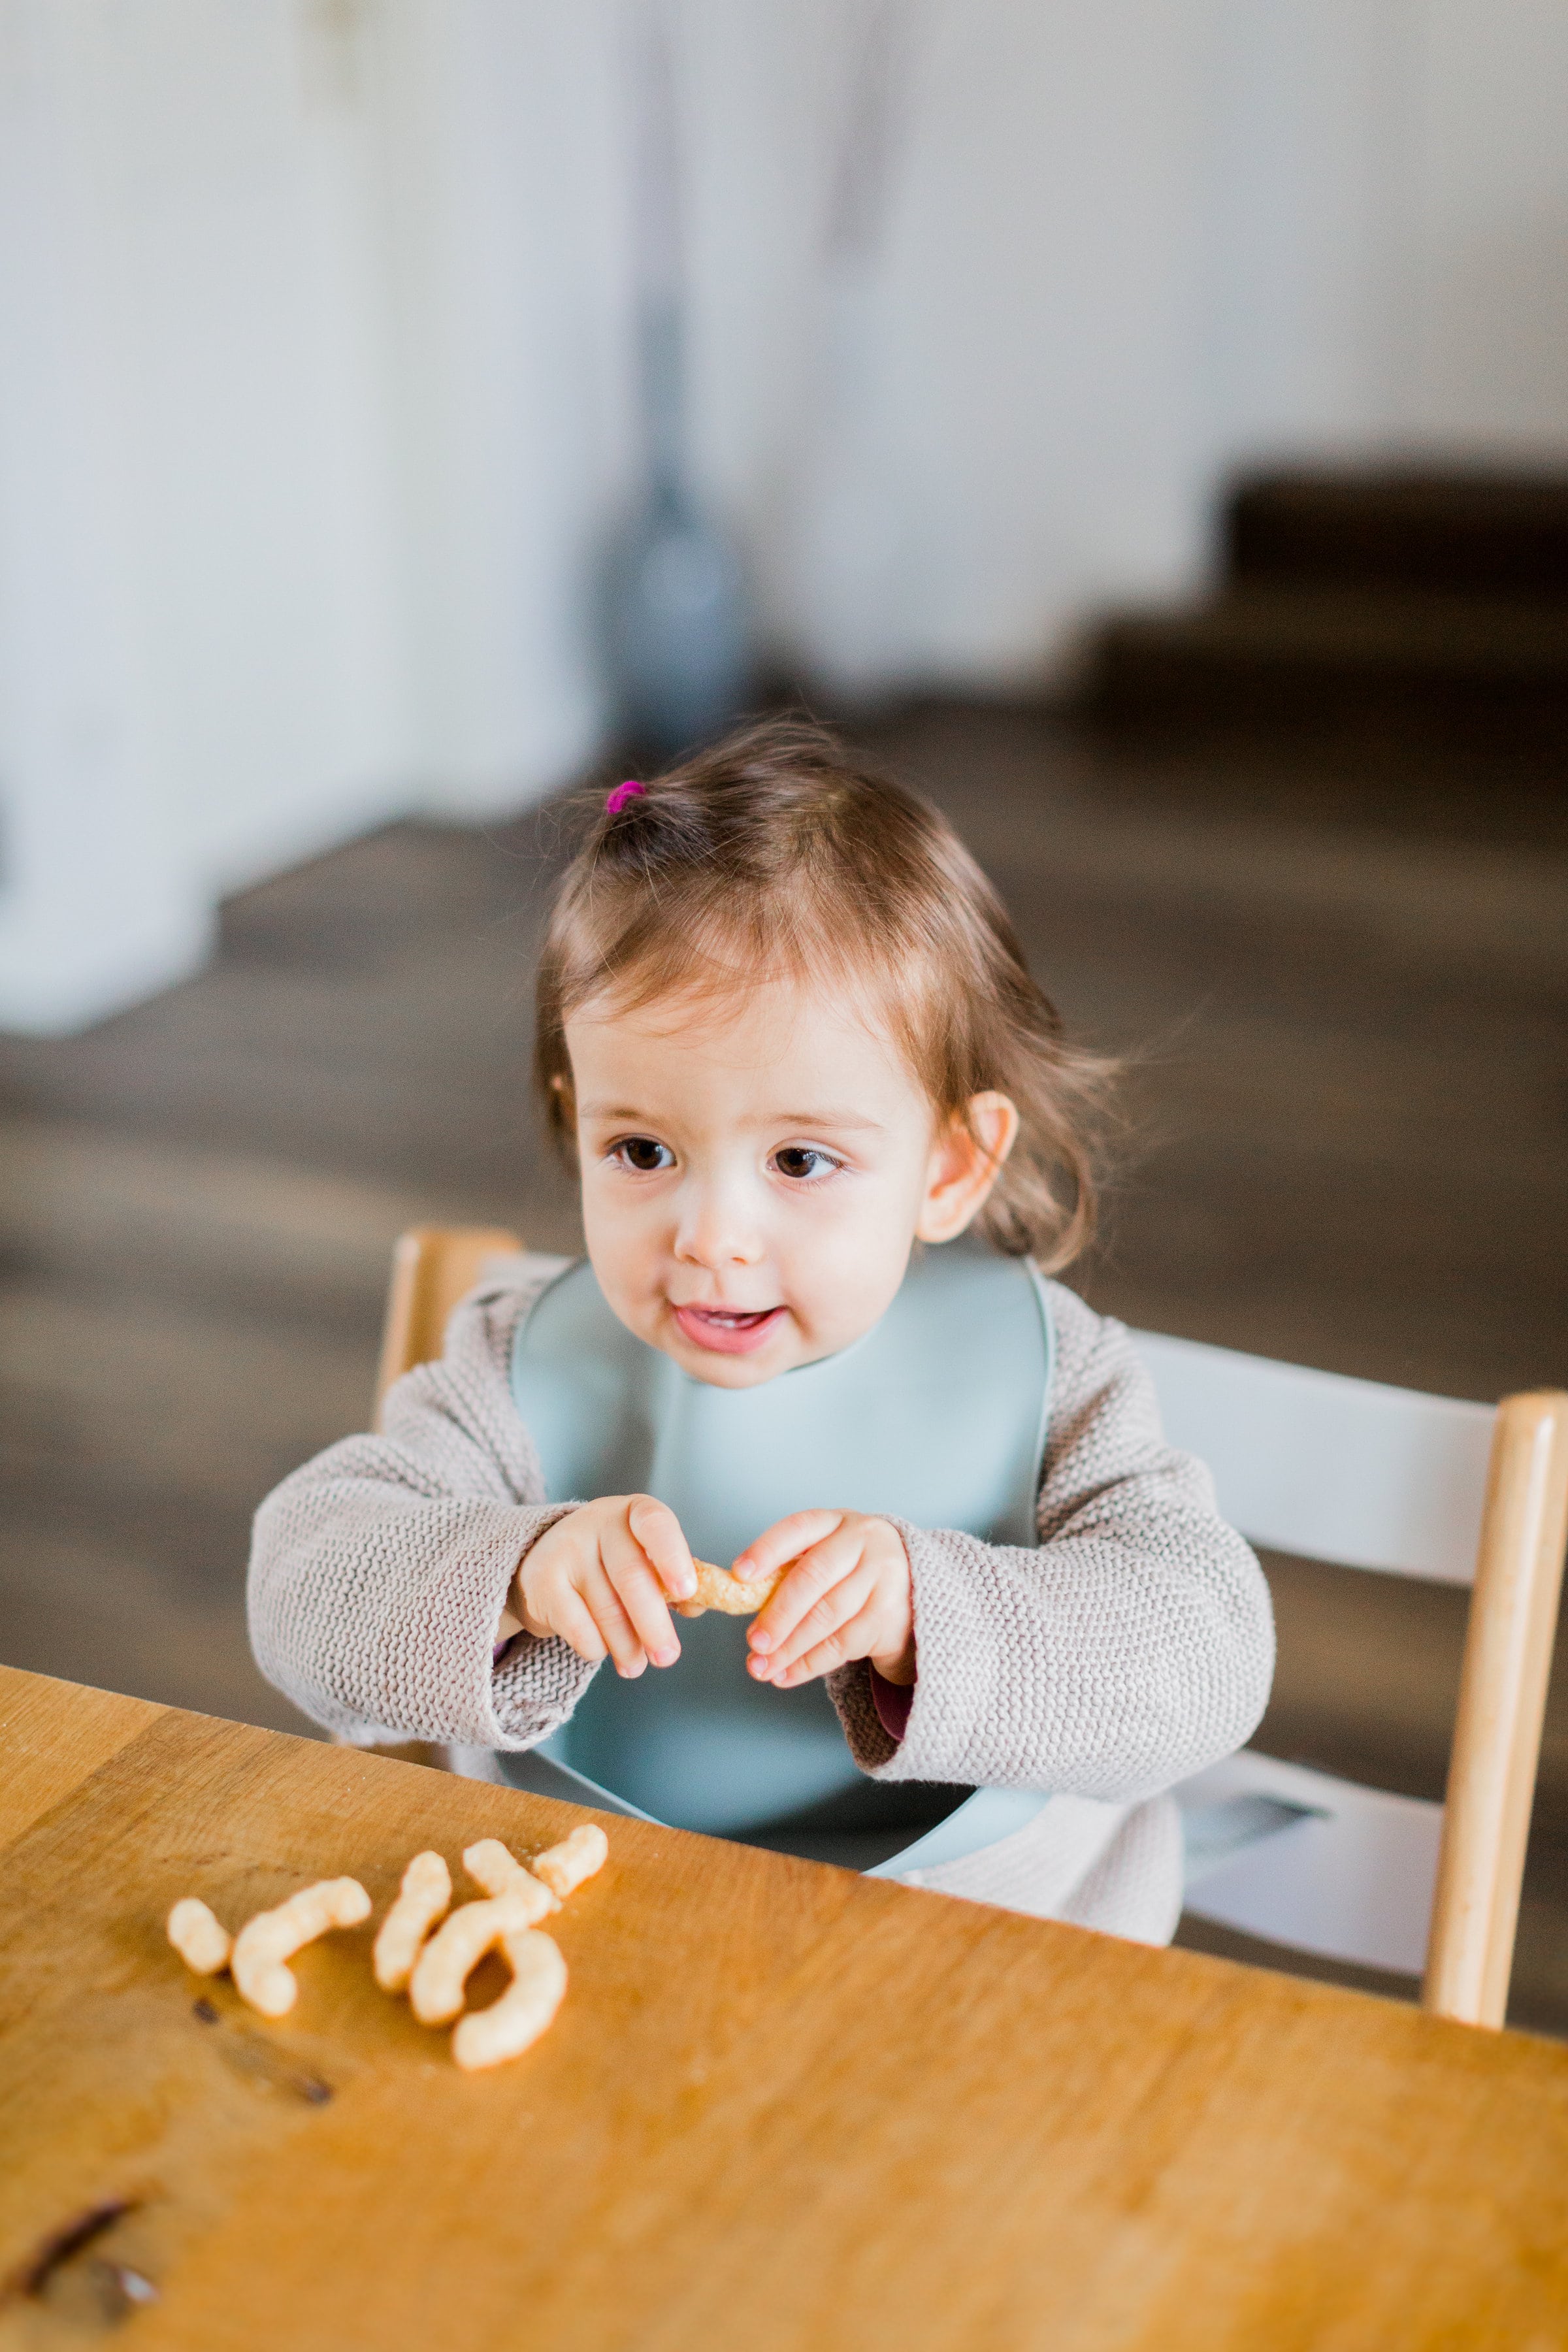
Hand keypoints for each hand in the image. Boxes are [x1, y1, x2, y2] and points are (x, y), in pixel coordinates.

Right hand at [513, 1496, 696, 1676]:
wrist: (545, 1561)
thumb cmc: (612, 1563)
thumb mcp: (645, 1558)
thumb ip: (675, 1581)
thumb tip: (697, 1605)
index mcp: (635, 1512)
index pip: (656, 1525)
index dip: (673, 1557)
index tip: (687, 1592)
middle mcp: (599, 1522)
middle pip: (631, 1576)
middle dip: (653, 1624)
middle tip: (667, 1658)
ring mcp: (567, 1549)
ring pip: (606, 1610)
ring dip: (627, 1646)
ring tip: (635, 1665)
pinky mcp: (542, 1581)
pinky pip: (579, 1628)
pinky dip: (596, 1648)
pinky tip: (601, 1649)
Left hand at [734, 1511, 914, 1690]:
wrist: (915, 1591)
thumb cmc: (853, 1573)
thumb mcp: (827, 1556)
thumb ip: (791, 1572)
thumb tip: (742, 1602)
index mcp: (836, 1521)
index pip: (798, 1529)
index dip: (767, 1551)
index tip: (739, 1575)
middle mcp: (863, 1541)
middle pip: (814, 1576)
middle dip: (779, 1613)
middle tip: (754, 1641)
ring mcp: (882, 1577)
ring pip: (828, 1615)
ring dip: (790, 1647)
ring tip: (762, 1667)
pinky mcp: (891, 1614)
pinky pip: (844, 1643)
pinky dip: (810, 1664)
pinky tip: (787, 1674)